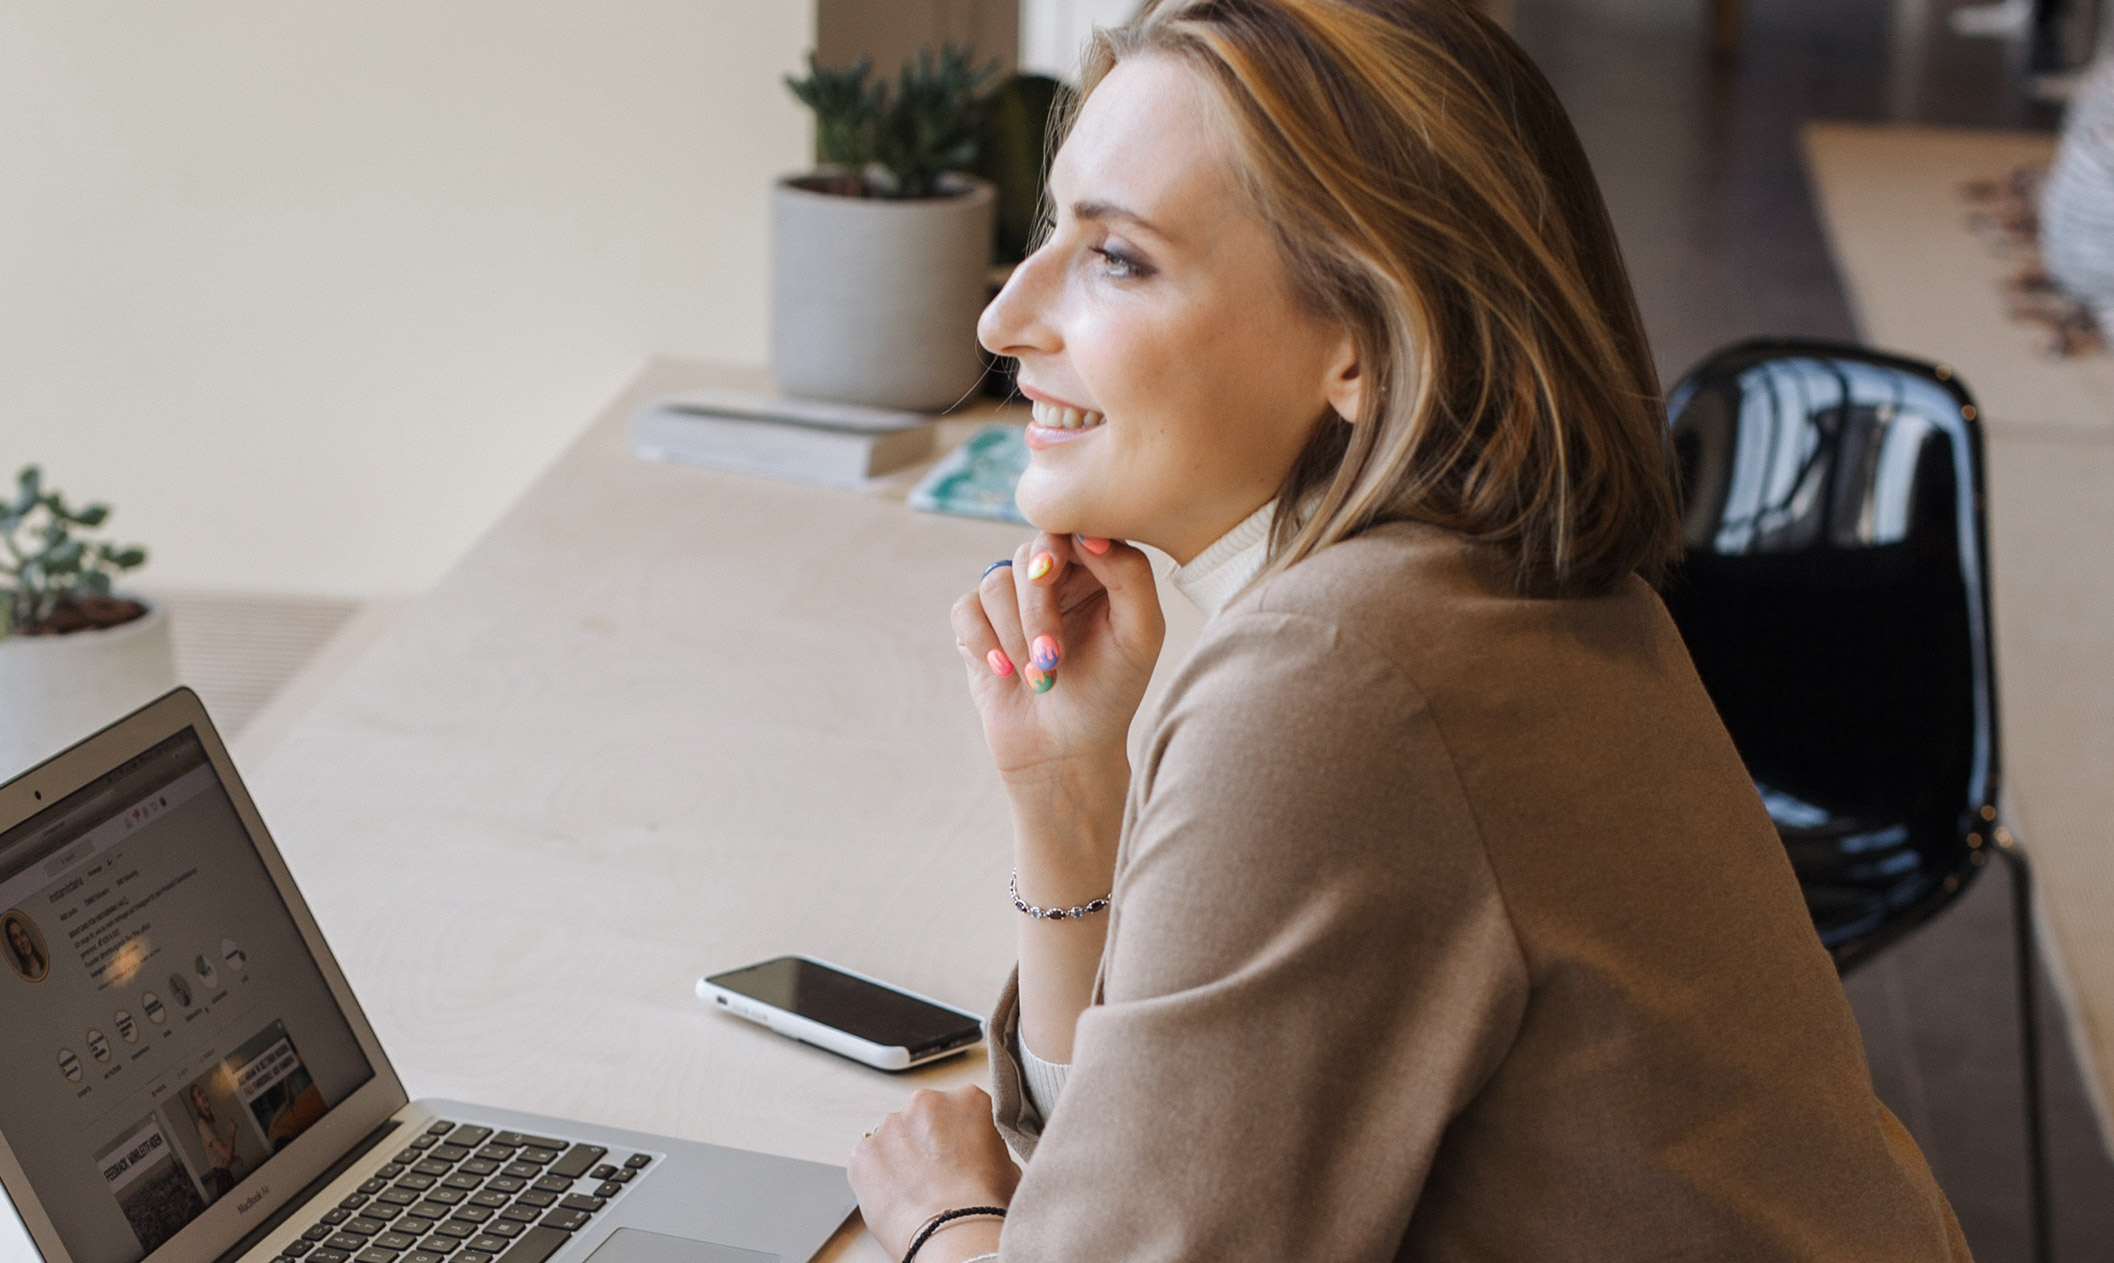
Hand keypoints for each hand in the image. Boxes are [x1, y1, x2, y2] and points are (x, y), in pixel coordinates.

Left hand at [849, 1086, 1018, 1260]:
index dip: (959, 1138)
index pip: (960, 1110)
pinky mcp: (864, 1151)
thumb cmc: (986, 1206)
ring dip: (900, 1159)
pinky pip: (869, 1161)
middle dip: (927, 1142)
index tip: (960, 1158)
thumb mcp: (1009, 1166)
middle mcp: (926, 1102)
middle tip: (937, 1177)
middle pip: (923, 1119)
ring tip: (916, 1193)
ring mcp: (891, 1125)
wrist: (955, 1235)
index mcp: (968, 1099)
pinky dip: (877, 1178)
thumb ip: (989, 1148)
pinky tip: (897, 1199)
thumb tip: (981, 1159)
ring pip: (893, 1139)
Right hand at [950, 534, 1164, 788]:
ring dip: (1015, 635)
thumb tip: (1089, 533)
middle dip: (1038, 610)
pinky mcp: (978, 626)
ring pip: (995, 581)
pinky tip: (1005, 672)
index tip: (1059, 574)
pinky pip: (965, 609)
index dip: (1062, 547)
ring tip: (1038, 676)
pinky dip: (984, 642)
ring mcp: (1013, 600)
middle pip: (1030, 556)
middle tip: (1052, 657)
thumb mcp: (1141, 635)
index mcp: (1097, 570)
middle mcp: (1054, 578)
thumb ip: (1131, 574)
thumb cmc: (1111, 694)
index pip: (1073, 528)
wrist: (1065, 752)